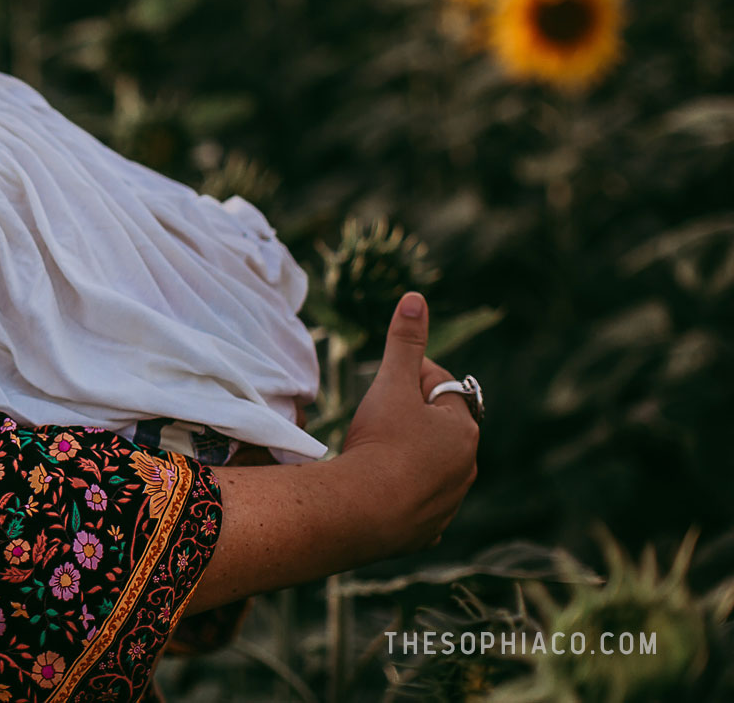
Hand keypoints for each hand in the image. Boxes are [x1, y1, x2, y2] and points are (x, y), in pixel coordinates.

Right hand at [336, 292, 480, 555]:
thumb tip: (415, 298)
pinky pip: (418, 501)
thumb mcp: (391, 384)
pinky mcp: (429, 529)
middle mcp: (466, 466)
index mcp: (462, 429)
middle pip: (436, 426)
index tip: (382, 383)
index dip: (407, 377)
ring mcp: (449, 501)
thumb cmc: (381, 441)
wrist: (363, 511)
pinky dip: (403, 491)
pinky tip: (380, 488)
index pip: (439, 385)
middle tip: (374, 417)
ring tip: (373, 452)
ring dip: (407, 454)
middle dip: (409, 416)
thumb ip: (404, 343)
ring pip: (429, 464)